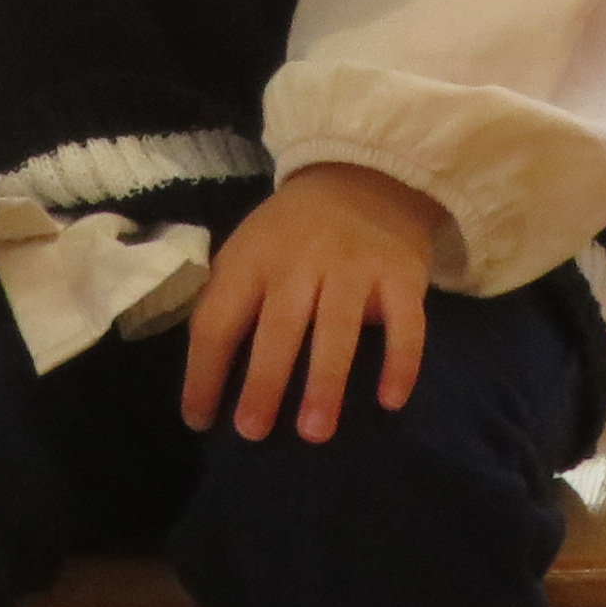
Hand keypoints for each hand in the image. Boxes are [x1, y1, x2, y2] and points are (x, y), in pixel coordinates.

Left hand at [182, 162, 439, 442]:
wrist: (366, 174)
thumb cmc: (293, 231)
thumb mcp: (249, 249)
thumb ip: (230, 298)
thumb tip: (207, 376)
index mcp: (252, 257)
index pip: (219, 320)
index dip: (204, 372)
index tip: (200, 420)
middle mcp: (302, 260)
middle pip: (279, 327)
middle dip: (264, 383)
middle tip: (253, 432)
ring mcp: (355, 266)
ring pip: (337, 329)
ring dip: (325, 383)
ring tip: (314, 432)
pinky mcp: (402, 273)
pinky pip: (405, 324)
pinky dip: (400, 362)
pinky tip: (390, 401)